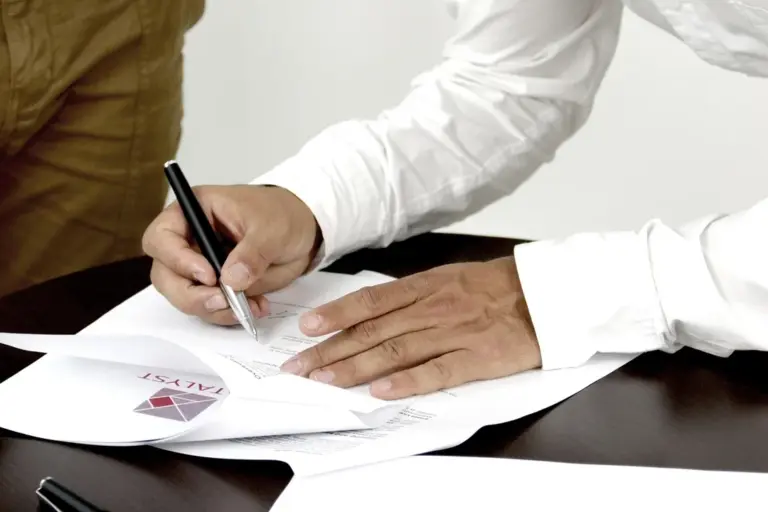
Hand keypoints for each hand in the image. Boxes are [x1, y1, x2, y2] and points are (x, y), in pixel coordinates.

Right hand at [142, 185, 319, 324]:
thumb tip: (231, 279)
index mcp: (194, 212)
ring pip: (185, 297)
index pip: (161, 238)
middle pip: (165, 276)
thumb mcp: (272, 227)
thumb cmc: (281, 214)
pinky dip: (229, 314)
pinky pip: (211, 307)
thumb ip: (252, 252)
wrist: (302, 232)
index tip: (208, 275)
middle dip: (190, 295)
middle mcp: (189, 241)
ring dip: (212, 309)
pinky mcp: (215, 287)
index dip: (177, 260)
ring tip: (246, 307)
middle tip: (222, 301)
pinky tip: (255, 308)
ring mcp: (200, 267)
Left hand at [281, 257, 541, 398]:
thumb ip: (414, 294)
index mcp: (427, 286)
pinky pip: (437, 372)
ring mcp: (454, 333)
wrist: (546, 294)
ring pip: (396, 351)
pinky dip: (407, 382)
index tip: (307, 328)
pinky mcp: (477, 358)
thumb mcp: (450, 277)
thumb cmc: (497, 286)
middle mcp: (433, 308)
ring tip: (325, 381)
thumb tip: (375, 309)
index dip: (336, 315)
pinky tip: (381, 392)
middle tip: (301, 365)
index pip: (371, 302)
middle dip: (332, 349)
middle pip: (374, 330)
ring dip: (356, 367)